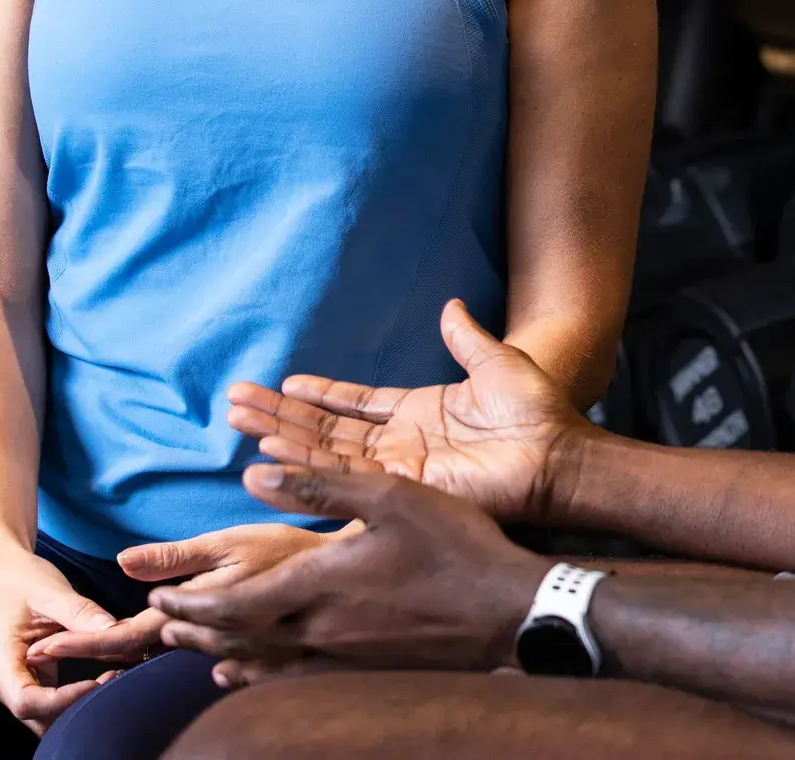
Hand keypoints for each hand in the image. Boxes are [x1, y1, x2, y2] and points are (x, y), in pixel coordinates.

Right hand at [0, 549, 123, 733]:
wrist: (1, 570)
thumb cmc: (20, 578)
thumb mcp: (50, 591)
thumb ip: (80, 612)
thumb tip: (114, 629)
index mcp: (1, 659)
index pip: (27, 701)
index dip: (62, 700)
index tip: (96, 682)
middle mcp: (4, 678)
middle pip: (36, 716)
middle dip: (74, 708)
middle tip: (112, 682)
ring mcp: (16, 679)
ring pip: (44, 714)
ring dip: (76, 706)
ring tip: (111, 679)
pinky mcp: (31, 675)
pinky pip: (50, 699)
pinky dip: (75, 696)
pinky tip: (103, 678)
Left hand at [152, 464, 545, 684]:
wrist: (508, 611)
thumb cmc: (454, 546)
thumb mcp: (391, 495)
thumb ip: (321, 485)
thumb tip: (253, 473)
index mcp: (319, 584)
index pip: (234, 604)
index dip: (192, 603)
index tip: (159, 598)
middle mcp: (322, 629)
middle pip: (240, 638)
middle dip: (196, 630)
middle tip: (163, 624)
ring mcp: (346, 656)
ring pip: (266, 662)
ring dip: (223, 653)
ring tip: (195, 649)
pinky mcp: (369, 670)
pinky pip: (299, 677)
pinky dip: (264, 675)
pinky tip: (259, 672)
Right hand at [225, 299, 588, 521]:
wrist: (560, 454)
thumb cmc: (538, 413)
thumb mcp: (496, 362)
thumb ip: (466, 338)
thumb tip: (452, 306)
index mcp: (417, 414)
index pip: (353, 406)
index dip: (317, 396)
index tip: (281, 384)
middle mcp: (399, 444)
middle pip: (325, 430)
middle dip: (279, 415)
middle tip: (234, 402)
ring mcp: (398, 469)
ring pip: (323, 452)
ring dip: (280, 435)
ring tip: (238, 419)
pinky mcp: (401, 489)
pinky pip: (343, 475)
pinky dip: (305, 463)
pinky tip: (271, 450)